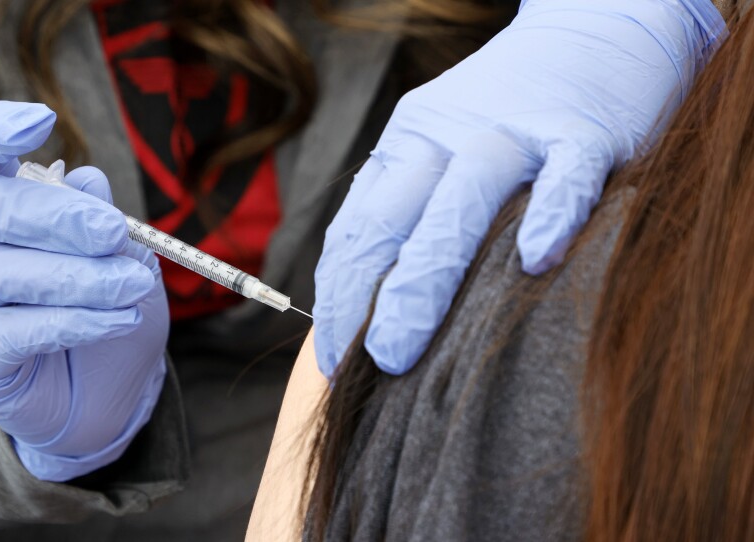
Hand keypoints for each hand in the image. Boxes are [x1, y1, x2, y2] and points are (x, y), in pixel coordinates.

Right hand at [0, 101, 169, 480]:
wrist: (98, 392)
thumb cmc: (104, 306)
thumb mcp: (119, 256)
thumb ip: (101, 217)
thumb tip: (88, 180)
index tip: (41, 121)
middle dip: (53, 215)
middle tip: (114, 232)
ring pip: (2, 273)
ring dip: (80, 277)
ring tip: (134, 285)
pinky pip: (20, 330)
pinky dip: (78, 321)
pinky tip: (121, 319)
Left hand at [314, 0, 723, 376]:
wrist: (595, 27)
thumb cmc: (514, 113)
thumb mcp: (441, 149)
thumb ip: (411, 213)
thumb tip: (375, 306)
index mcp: (408, 147)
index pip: (358, 228)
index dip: (339, 296)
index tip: (333, 357)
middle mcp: (448, 137)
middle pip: (396, 217)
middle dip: (370, 299)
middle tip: (367, 366)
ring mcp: (517, 130)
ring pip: (463, 196)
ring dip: (429, 275)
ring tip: (405, 346)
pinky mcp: (586, 129)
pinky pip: (568, 173)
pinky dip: (552, 213)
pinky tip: (536, 262)